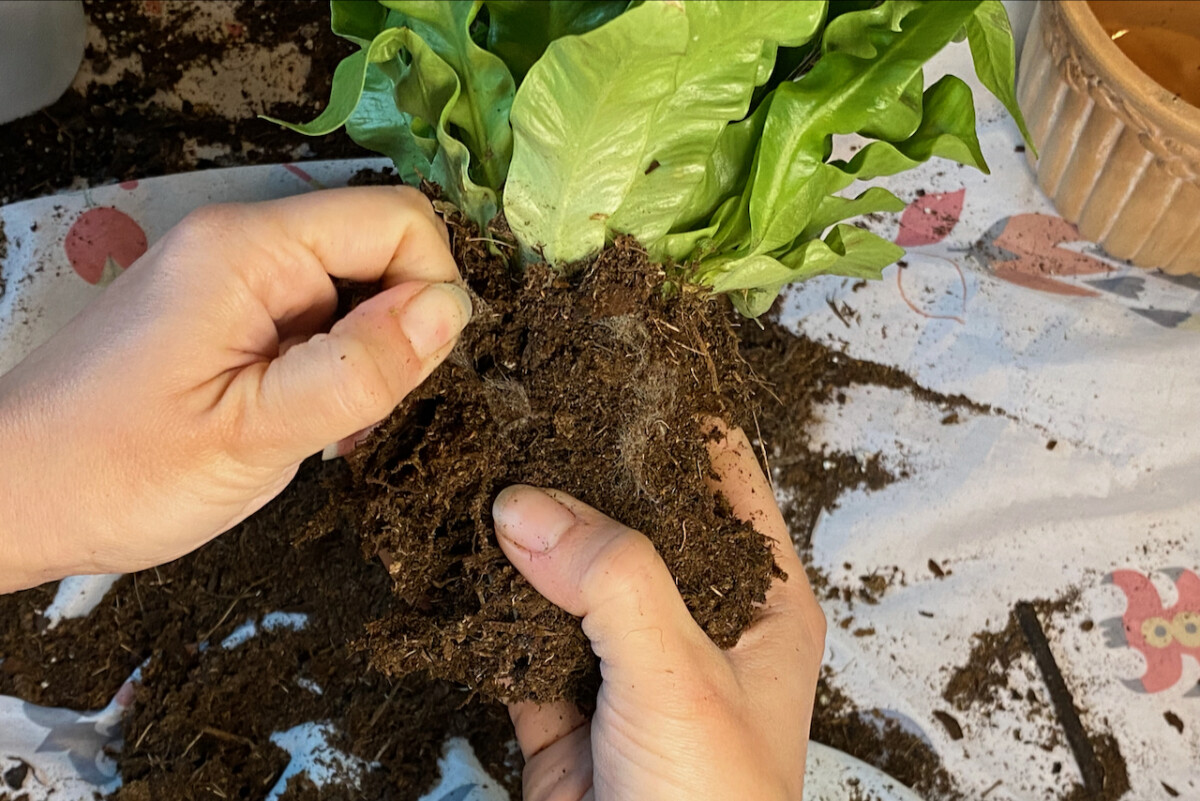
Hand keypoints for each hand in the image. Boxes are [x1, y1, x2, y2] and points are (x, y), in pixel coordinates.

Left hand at [0, 186, 470, 591]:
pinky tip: (302, 421)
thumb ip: (359, 370)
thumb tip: (453, 310)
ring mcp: (234, 276)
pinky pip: (317, 318)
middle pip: (381, 253)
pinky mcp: (228, 311)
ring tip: (323, 429)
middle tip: (356, 416)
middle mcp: (245, 243)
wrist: (12, 497)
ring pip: (356, 291)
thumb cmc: (117, 472)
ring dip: (365, 359)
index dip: (430, 293)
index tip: (404, 376)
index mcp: (251, 249)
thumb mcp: (256, 434)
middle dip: (396, 334)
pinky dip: (331, 370)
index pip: (399, 221)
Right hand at [492, 424, 825, 800]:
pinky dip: (490, 610)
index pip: (726, 485)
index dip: (678, 431)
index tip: (620, 381)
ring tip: (487, 483)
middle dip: (583, 483)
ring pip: (572, 580)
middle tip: (530, 427)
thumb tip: (531, 506)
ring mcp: (628, 665)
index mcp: (762, 606)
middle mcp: (697, 627)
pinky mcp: (567, 706)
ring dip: (530, 545)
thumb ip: (614, 581)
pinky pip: (520, 637)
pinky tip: (466, 569)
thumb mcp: (682, 676)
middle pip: (636, 527)